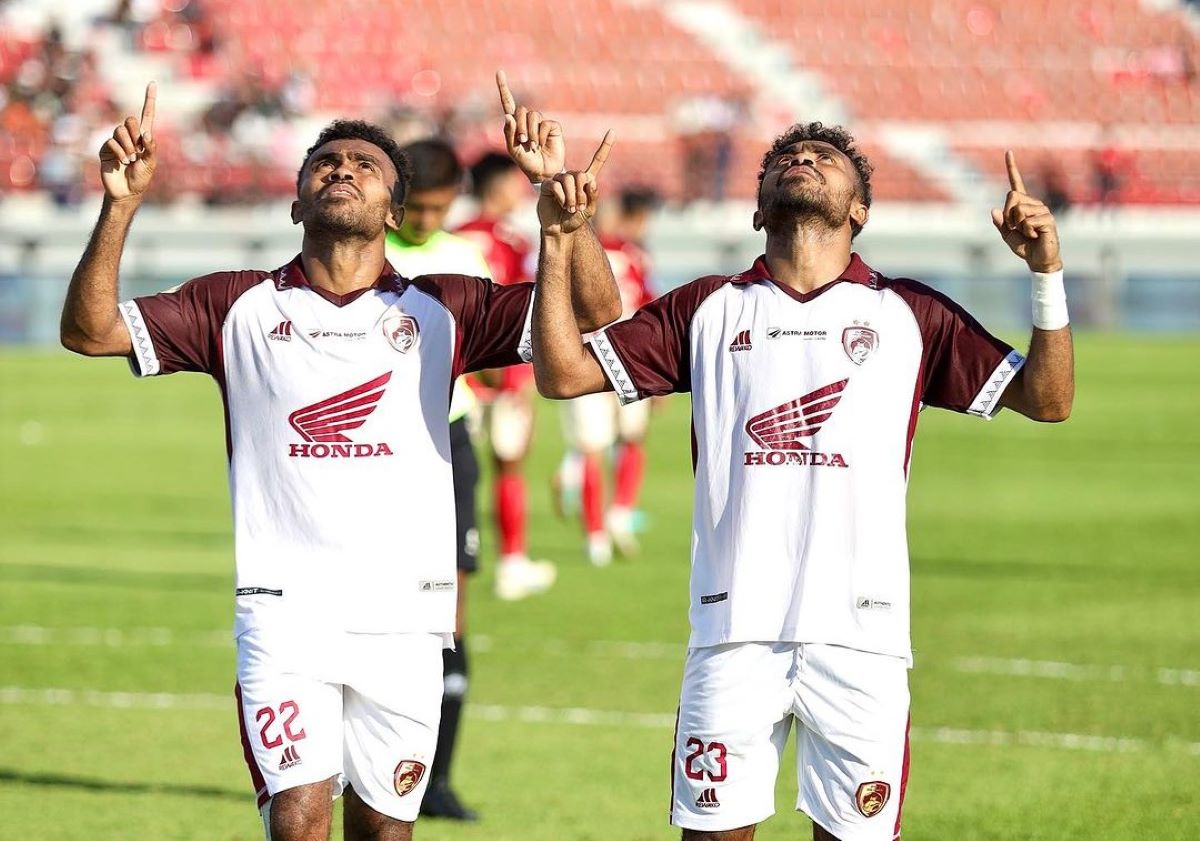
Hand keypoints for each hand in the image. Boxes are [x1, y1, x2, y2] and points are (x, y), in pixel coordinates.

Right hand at [99, 82, 157, 202]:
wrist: (126, 192)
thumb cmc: (141, 178)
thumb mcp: (151, 164)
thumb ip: (151, 148)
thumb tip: (147, 133)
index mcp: (144, 138)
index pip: (147, 115)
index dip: (149, 99)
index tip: (153, 83)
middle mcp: (130, 136)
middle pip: (131, 121)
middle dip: (135, 135)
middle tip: (137, 152)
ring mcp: (117, 141)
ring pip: (120, 130)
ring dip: (128, 147)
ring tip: (130, 160)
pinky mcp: (106, 148)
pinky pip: (111, 141)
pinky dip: (119, 151)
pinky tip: (122, 162)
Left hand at [497, 69, 564, 182]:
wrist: (543, 172)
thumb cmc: (527, 162)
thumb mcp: (513, 150)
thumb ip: (509, 134)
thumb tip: (508, 116)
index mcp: (515, 124)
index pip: (508, 103)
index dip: (504, 88)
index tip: (499, 72)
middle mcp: (528, 120)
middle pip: (521, 111)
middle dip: (520, 126)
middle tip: (523, 141)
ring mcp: (541, 123)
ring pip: (533, 116)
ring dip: (531, 133)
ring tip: (533, 146)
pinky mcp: (552, 127)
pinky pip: (545, 124)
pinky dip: (541, 136)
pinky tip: (542, 144)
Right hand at [537, 131, 612, 235]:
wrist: (559, 229)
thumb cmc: (575, 220)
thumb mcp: (589, 210)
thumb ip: (593, 196)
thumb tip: (591, 180)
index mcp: (586, 180)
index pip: (597, 161)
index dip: (604, 147)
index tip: (612, 131)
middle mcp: (573, 177)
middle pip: (581, 175)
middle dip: (581, 193)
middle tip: (579, 207)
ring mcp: (560, 179)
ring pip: (569, 180)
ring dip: (572, 197)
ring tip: (570, 208)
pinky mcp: (548, 185)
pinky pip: (557, 185)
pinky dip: (562, 197)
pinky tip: (562, 205)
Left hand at [991, 150, 1061, 272]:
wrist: (1038, 260)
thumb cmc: (1025, 246)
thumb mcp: (1007, 236)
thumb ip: (1000, 224)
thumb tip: (993, 210)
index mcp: (1023, 205)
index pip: (1016, 183)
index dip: (1012, 168)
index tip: (1008, 152)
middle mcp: (1034, 203)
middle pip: (1011, 196)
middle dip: (1008, 215)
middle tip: (1017, 228)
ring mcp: (1042, 210)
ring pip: (1018, 210)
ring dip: (1018, 225)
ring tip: (1028, 233)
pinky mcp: (1048, 219)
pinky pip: (1027, 221)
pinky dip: (1026, 231)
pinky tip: (1036, 236)